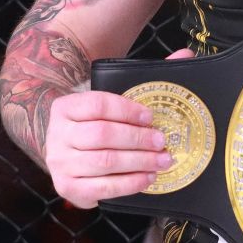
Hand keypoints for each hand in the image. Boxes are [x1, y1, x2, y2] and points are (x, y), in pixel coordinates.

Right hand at [43, 49, 190, 207]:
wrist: (70, 156)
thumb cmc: (97, 125)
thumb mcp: (113, 101)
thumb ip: (145, 78)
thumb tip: (184, 54)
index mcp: (66, 107)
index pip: (98, 104)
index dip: (127, 110)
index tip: (151, 116)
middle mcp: (58, 134)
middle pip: (102, 134)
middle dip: (138, 138)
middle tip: (162, 141)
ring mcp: (60, 163)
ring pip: (104, 161)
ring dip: (139, 162)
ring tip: (163, 160)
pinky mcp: (68, 188)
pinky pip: (102, 187)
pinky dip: (130, 183)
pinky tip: (148, 178)